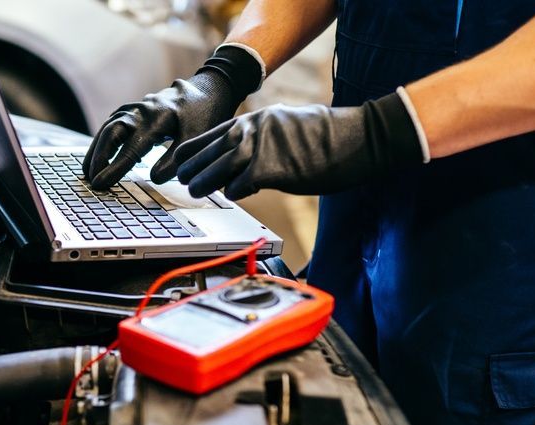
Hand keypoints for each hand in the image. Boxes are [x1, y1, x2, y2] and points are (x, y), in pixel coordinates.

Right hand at [82, 76, 238, 189]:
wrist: (209, 89)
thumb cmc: (205, 115)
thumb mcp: (197, 138)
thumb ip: (176, 159)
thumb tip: (154, 179)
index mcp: (158, 118)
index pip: (131, 148)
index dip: (114, 167)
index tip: (101, 184)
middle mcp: (143, 111)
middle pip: (112, 132)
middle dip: (99, 157)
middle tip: (90, 180)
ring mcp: (137, 107)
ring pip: (109, 126)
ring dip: (97, 148)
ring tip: (87, 170)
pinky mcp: (135, 109)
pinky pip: (113, 123)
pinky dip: (103, 138)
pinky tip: (98, 153)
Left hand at [173, 92, 424, 198]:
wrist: (356, 138)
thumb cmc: (325, 136)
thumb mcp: (284, 126)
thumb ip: (261, 137)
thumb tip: (243, 155)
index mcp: (254, 119)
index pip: (210, 134)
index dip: (191, 151)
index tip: (179, 162)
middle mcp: (252, 129)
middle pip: (207, 151)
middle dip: (191, 168)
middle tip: (183, 181)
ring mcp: (260, 148)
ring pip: (217, 169)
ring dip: (204, 182)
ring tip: (195, 191)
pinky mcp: (271, 169)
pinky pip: (241, 186)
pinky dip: (236, 193)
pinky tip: (237, 195)